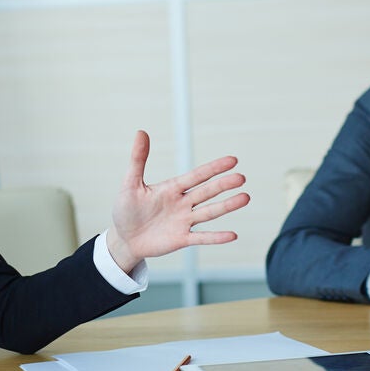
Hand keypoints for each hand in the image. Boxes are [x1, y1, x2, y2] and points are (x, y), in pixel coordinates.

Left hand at [106, 131, 250, 272]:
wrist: (124, 238)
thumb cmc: (127, 209)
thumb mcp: (130, 183)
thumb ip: (138, 159)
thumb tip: (141, 132)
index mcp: (172, 188)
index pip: (197, 176)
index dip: (213, 168)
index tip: (232, 160)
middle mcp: (182, 203)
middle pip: (207, 192)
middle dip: (224, 185)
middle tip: (242, 177)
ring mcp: (184, 221)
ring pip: (209, 212)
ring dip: (227, 206)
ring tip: (245, 197)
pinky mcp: (181, 239)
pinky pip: (201, 238)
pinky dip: (216, 237)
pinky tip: (232, 235)